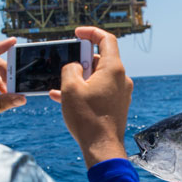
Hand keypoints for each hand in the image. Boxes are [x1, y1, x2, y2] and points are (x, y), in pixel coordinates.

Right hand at [49, 26, 131, 167]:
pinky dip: (84, 91)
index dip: (91, 33)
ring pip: (98, 77)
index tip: (77, 34)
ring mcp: (121, 93)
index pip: (106, 39)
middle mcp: (121, 79)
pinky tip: (63, 98)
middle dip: (81, 60)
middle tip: (65, 66)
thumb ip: (70, 68)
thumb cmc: (87, 118)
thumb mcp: (70, 88)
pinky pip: (99, 91)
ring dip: (80, 78)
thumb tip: (75, 67)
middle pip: (101, 59)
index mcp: (113, 69)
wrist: (102, 148)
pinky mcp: (117, 106)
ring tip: (60, 85)